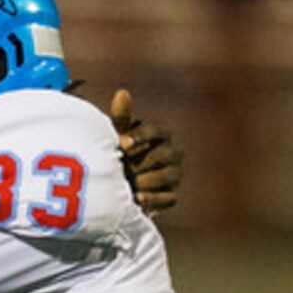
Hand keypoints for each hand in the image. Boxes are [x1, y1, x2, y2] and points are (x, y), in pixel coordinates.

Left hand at [109, 88, 182, 214]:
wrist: (120, 184)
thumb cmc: (121, 153)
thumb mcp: (118, 136)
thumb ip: (121, 119)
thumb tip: (122, 93)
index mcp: (161, 135)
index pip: (159, 130)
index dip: (142, 136)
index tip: (123, 144)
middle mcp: (173, 153)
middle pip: (164, 155)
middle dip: (142, 162)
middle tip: (122, 168)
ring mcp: (174, 174)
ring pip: (169, 176)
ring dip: (147, 180)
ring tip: (129, 184)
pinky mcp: (171, 195)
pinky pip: (169, 198)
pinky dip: (154, 199)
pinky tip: (137, 198)